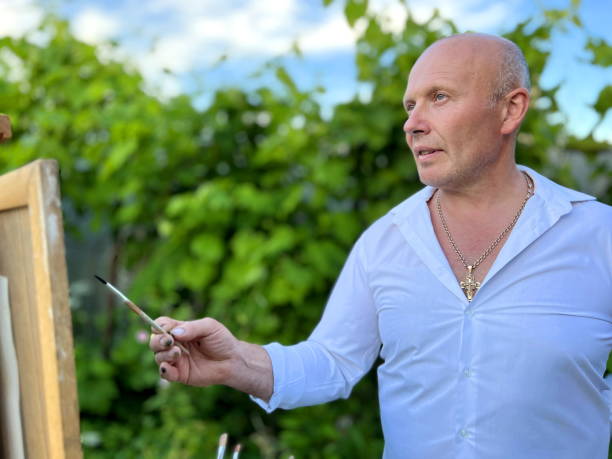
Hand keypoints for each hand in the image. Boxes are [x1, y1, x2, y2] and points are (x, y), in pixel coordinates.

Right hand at [149, 316, 272, 399]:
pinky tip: (168, 366)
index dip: (158, 326)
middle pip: (154, 341)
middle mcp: (175, 344)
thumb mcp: (210, 327)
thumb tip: (174, 333)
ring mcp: (176, 360)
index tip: (167, 329)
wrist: (232, 360)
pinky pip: (165, 373)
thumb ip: (192, 327)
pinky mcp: (180, 374)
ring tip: (178, 352)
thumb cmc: (221, 340)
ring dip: (164, 354)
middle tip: (170, 341)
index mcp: (180, 330)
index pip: (160, 325)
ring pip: (158, 357)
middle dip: (158, 341)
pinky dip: (164, 370)